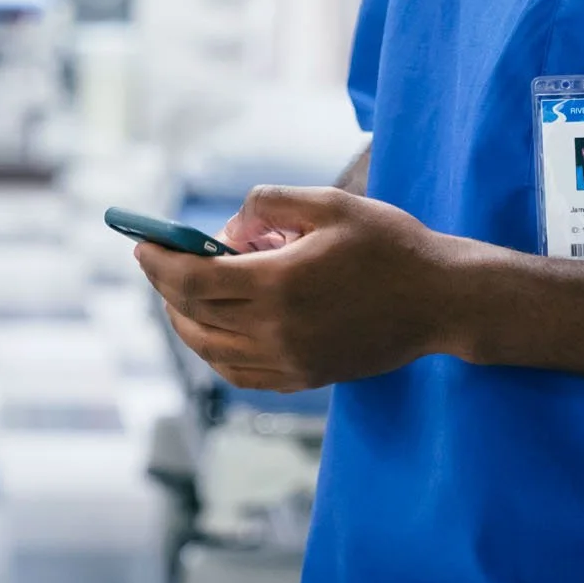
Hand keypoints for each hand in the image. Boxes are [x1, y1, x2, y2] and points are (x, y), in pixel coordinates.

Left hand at [132, 185, 466, 391]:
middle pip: (193, 316)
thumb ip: (268, 204)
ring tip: (182, 292)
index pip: (192, 281)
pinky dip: (214, 351)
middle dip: (164, 286)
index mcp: (279, 284)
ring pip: (210, 351)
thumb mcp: (328, 203)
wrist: (442, 301)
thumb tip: (227, 229)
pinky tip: (215, 329)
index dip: (158, 262)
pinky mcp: (305, 379)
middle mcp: (277, 331)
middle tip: (156, 261)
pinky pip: (239, 373)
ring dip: (184, 322)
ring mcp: (290, 362)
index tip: (141, 244)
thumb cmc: (389, 244)